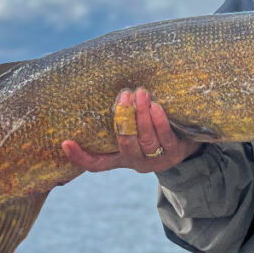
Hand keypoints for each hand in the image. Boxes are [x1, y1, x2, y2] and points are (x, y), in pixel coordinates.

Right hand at [62, 87, 202, 173]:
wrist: (187, 143)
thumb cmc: (154, 130)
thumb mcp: (136, 129)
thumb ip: (122, 119)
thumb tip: (110, 88)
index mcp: (122, 159)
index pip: (96, 163)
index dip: (79, 157)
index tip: (66, 143)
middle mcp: (137, 162)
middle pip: (126, 144)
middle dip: (124, 119)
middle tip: (124, 94)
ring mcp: (157, 160)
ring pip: (147, 140)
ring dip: (142, 116)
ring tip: (141, 94)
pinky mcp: (175, 154)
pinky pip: (166, 138)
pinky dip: (160, 122)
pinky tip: (156, 107)